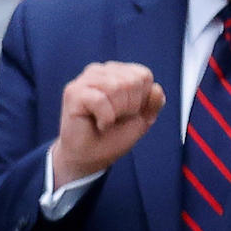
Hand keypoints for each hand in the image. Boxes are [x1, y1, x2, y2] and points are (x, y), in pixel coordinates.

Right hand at [50, 61, 166, 182]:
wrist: (90, 159)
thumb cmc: (112, 137)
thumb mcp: (141, 120)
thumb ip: (153, 103)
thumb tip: (156, 89)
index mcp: (117, 72)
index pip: (144, 75)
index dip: (142, 100)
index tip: (127, 113)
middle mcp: (100, 71)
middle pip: (132, 81)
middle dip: (129, 108)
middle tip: (114, 119)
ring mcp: (85, 80)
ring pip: (117, 88)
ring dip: (116, 113)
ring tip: (106, 121)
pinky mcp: (73, 92)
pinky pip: (100, 100)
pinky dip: (105, 119)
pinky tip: (98, 124)